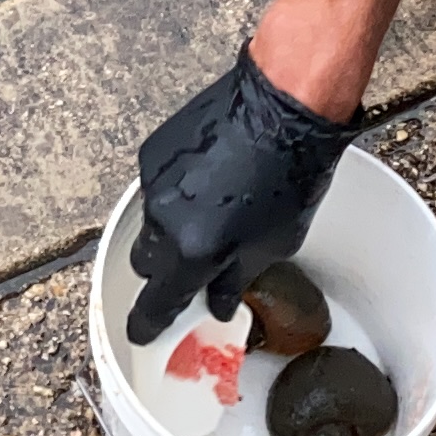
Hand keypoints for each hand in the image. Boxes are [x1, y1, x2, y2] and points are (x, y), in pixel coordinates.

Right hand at [124, 47, 354, 344]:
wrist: (283, 105)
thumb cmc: (291, 172)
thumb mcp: (276, 244)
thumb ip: (238, 278)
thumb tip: (221, 299)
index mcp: (195, 251)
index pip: (157, 303)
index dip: (149, 323)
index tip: (144, 331)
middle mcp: (165, 220)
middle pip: (146, 264)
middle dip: (165, 270)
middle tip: (194, 263)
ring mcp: (155, 183)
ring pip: (151, 224)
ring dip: (173, 228)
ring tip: (211, 211)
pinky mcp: (154, 151)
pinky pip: (155, 186)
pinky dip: (175, 192)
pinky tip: (207, 178)